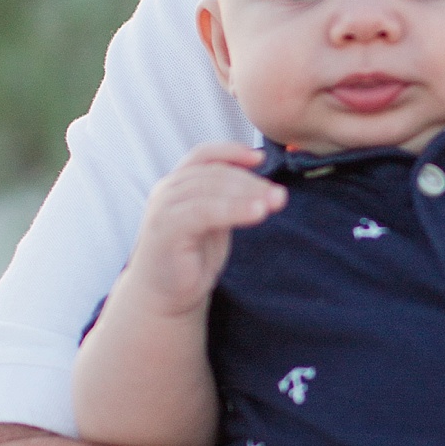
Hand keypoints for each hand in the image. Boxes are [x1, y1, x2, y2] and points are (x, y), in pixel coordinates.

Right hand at [117, 142, 285, 318]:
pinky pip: (204, 211)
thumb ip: (228, 199)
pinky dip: (234, 209)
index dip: (232, 152)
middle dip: (251, 182)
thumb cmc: (192, 255)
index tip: (261, 158)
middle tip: (280, 194)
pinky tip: (258, 213)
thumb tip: (264, 185)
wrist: (166, 293)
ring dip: (247, 193)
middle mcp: (167, 190)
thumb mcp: (214, 220)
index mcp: (177, 183)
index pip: (204, 156)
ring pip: (210, 189)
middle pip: (214, 174)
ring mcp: (164, 208)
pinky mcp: (167, 229)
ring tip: (276, 202)